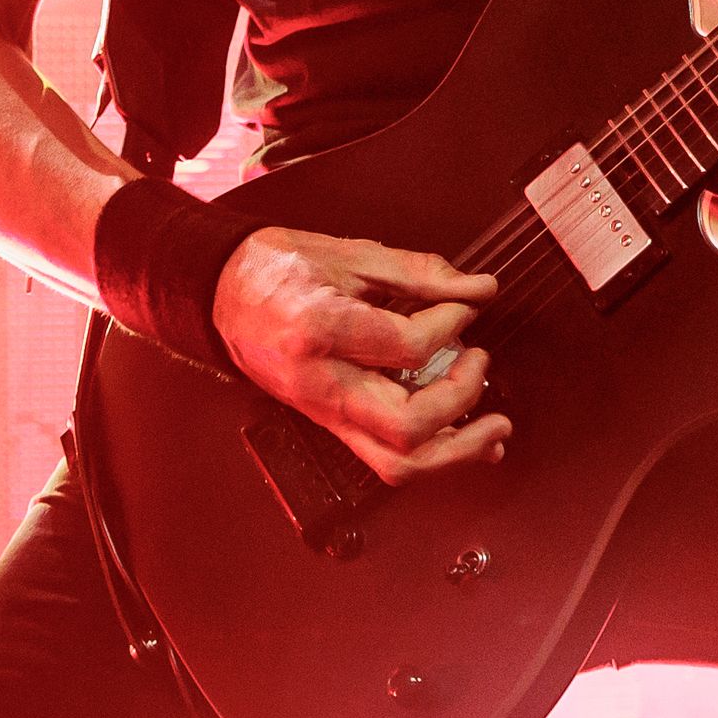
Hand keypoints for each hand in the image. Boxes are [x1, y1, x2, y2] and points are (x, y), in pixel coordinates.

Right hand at [212, 226, 511, 483]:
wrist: (223, 292)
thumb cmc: (276, 269)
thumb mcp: (349, 255)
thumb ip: (418, 273)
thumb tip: (476, 287)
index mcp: (320, 331)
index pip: (408, 346)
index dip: (452, 323)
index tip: (466, 305)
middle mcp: (320, 384)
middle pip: (406, 426)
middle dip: (461, 400)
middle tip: (481, 363)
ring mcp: (323, 413)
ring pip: (396, 463)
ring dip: (456, 451)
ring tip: (494, 428)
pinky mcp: (328, 424)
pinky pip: (383, 458)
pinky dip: (432, 455)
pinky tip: (464, 441)